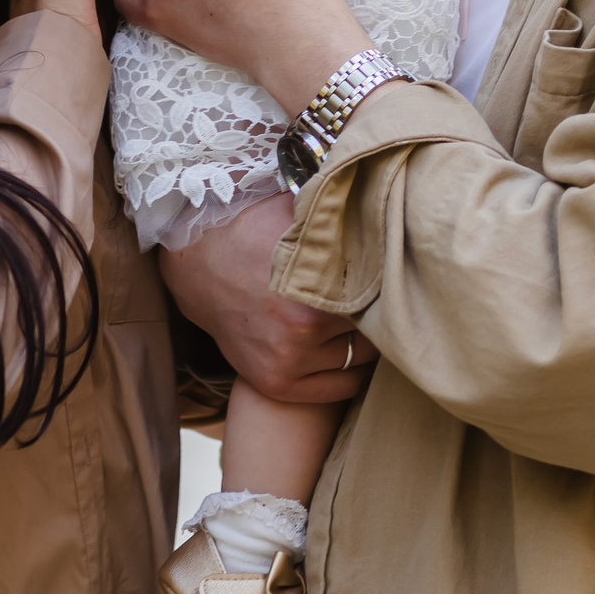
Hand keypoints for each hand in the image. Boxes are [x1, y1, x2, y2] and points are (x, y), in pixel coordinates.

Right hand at [161, 194, 377, 402]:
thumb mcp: (298, 214)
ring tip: (360, 319)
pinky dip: (350, 372)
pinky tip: (349, 348)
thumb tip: (387, 203)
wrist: (199, 265)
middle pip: (374, 331)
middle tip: (380, 298)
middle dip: (378, 314)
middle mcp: (303, 332)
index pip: (383, 297)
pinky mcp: (276, 383)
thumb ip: (343, 215)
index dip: (392, 286)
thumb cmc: (255, 231)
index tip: (395, 277)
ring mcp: (288, 363)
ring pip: (358, 360)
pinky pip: (339, 389)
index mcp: (314, 288)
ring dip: (363, 341)